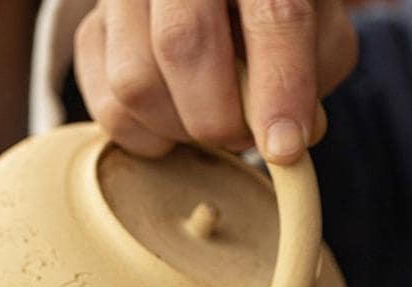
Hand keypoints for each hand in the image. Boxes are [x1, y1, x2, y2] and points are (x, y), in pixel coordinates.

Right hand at [74, 0, 356, 161]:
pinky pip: (108, 106)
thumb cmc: (276, 13)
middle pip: (183, 45)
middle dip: (220, 118)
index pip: (271, 14)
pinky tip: (177, 120)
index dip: (280, 86)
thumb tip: (283, 137)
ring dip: (182, 130)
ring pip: (135, 82)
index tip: (283, 147)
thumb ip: (316, 72)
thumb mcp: (319, 30)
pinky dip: (148, 136)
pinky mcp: (91, 28)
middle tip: (244, 136)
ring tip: (212, 119)